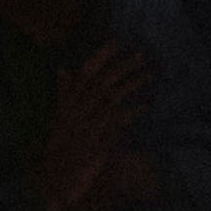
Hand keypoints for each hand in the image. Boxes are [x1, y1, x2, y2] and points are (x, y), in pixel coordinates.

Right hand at [37, 39, 150, 210]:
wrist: (60, 169)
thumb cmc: (61, 141)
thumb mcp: (60, 112)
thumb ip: (63, 90)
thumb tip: (62, 69)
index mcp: (72, 95)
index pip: (88, 68)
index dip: (102, 54)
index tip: (117, 41)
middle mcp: (82, 103)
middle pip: (106, 78)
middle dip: (124, 65)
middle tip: (141, 55)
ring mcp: (93, 118)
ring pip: (116, 94)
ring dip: (134, 83)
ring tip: (150, 74)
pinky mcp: (103, 134)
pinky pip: (122, 119)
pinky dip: (135, 111)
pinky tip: (148, 104)